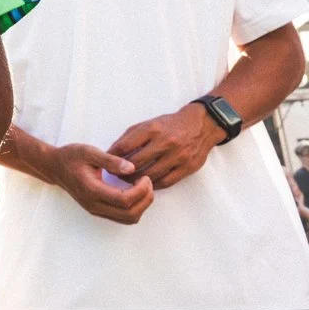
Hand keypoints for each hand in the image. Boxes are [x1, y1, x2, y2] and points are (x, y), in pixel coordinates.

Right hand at [49, 142, 154, 223]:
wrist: (55, 167)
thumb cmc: (71, 157)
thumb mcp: (89, 152)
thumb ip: (111, 160)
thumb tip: (132, 168)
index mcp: (91, 190)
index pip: (124, 200)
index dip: (141, 191)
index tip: (145, 176)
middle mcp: (94, 205)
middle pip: (129, 214)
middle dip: (145, 199)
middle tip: (148, 182)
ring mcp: (96, 210)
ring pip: (128, 219)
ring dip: (142, 206)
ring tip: (143, 188)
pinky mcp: (98, 211)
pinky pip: (123, 217)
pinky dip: (134, 208)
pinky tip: (134, 193)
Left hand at [108, 103, 222, 190]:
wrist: (202, 125)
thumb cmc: (170, 125)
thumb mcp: (148, 124)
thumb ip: (130, 137)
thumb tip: (111, 152)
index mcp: (152, 129)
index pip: (125, 146)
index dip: (112, 157)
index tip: (106, 163)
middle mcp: (165, 142)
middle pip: (135, 163)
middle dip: (122, 171)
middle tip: (115, 175)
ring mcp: (178, 156)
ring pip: (150, 175)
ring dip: (136, 180)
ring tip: (128, 181)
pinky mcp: (187, 167)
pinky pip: (165, 182)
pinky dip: (152, 185)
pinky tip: (145, 184)